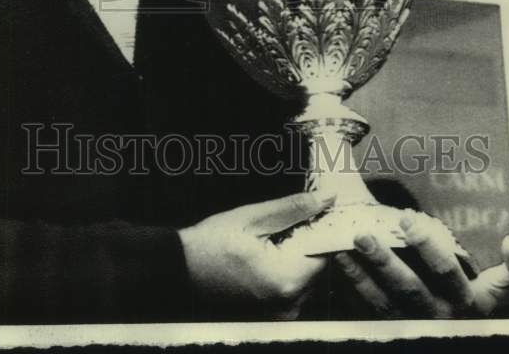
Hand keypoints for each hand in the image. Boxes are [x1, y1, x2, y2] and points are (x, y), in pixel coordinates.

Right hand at [179, 191, 333, 319]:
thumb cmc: (212, 242)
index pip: (325, 250)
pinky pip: (295, 282)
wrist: (182, 268)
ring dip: (300, 250)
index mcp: (285, 279)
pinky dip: (289, 264)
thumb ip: (294, 208)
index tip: (319, 208)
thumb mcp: (254, 216)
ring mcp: (282, 309)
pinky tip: (269, 250)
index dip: (323, 225)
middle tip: (285, 220)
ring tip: (273, 235)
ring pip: (308, 272)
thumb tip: (326, 199)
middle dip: (309, 237)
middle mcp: (288, 301)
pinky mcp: (276, 309)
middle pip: (318, 263)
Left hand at [334, 214, 508, 318]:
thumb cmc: (481, 308)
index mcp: (465, 302)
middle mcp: (438, 316)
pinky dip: (354, 286)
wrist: (463, 339)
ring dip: (361, 273)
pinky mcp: (395, 328)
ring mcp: (414, 324)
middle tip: (362, 233)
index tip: (406, 219)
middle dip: (383, 260)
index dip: (426, 246)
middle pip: (408, 287)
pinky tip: (340, 263)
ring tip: (343, 246)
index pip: (445, 271)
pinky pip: (370, 310)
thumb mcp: (501, 294)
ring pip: (383, 300)